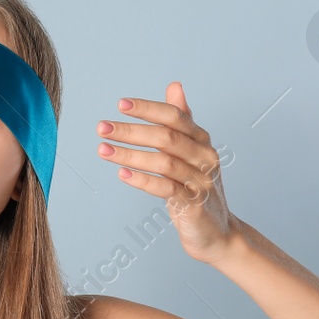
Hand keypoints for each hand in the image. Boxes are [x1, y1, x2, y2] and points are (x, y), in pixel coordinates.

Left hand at [95, 81, 236, 263]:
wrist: (216, 233)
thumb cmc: (197, 188)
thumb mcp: (191, 152)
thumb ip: (182, 120)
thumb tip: (175, 85)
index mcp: (202, 140)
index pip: (175, 116)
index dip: (148, 108)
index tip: (120, 104)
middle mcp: (205, 157)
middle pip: (167, 137)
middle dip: (131, 130)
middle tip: (102, 128)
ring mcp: (201, 181)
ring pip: (164, 162)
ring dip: (130, 154)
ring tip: (103, 150)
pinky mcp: (194, 205)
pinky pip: (166, 189)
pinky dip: (143, 180)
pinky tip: (122, 174)